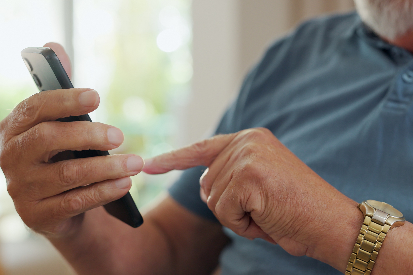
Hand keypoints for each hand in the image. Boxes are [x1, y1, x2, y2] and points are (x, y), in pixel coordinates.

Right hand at [0, 43, 143, 237]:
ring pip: (66, 174)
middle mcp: (11, 157)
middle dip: (88, 135)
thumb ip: (61, 91)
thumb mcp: (62, 126)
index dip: (65, 100)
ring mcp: (22, 189)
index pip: (35, 108)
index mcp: (15, 129)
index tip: (96, 96)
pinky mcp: (38, 216)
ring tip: (136, 162)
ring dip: (106, 167)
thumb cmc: (63, 157)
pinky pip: (75, 202)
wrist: (60, 205)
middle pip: (48, 139)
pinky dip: (104, 191)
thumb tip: (54, 45)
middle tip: (120, 135)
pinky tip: (125, 184)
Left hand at [143, 128, 358, 260]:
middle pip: (207, 183)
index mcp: (250, 139)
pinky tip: (267, 218)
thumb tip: (203, 182)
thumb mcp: (260, 183)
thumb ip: (232, 174)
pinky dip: (243, 225)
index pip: (202, 149)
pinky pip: (224, 211)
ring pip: (213, 200)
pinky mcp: (248, 176)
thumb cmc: (297, 208)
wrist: (332, 223)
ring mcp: (247, 157)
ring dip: (237, 217)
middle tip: (263, 208)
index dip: (173, 159)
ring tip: (268, 213)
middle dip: (229, 205)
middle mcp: (247, 141)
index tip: (149, 165)